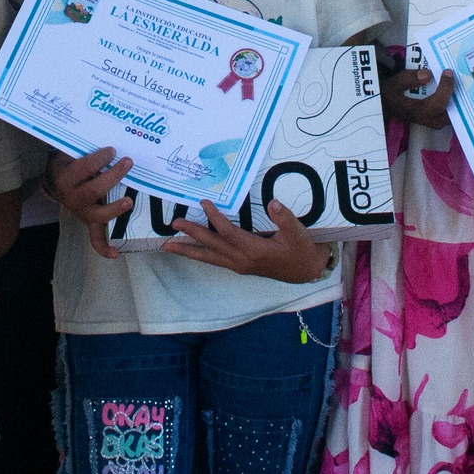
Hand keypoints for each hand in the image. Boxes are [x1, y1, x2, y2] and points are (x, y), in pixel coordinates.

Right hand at [47, 147, 134, 258]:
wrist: (55, 181)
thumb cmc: (68, 163)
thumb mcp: (69, 153)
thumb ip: (83, 148)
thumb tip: (106, 134)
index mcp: (65, 179)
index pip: (82, 169)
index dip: (98, 160)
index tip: (112, 150)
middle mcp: (72, 198)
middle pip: (93, 190)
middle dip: (112, 176)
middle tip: (128, 162)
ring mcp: (82, 212)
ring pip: (98, 215)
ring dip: (114, 209)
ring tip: (129, 201)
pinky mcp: (89, 222)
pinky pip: (95, 239)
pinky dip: (104, 248)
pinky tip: (115, 254)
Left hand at [164, 200, 330, 282]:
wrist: (306, 270)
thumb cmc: (301, 250)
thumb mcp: (298, 233)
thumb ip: (285, 218)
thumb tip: (273, 203)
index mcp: (255, 250)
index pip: (227, 232)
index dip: (214, 217)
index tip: (204, 202)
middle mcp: (242, 260)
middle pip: (212, 246)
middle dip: (191, 235)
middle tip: (173, 225)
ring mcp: (239, 265)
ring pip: (209, 257)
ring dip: (188, 251)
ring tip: (167, 247)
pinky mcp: (240, 266)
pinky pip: (215, 260)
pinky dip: (200, 254)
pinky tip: (190, 251)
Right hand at [381, 65, 453, 129]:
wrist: (389, 104)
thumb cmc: (392, 94)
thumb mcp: (394, 84)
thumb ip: (409, 79)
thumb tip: (428, 74)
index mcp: (417, 112)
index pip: (437, 104)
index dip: (445, 88)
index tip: (447, 72)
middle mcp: (429, 120)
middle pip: (451, 112)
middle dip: (457, 95)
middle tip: (460, 78)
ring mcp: (435, 121)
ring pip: (454, 113)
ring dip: (459, 98)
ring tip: (463, 82)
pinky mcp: (438, 118)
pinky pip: (453, 111)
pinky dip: (457, 100)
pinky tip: (458, 87)